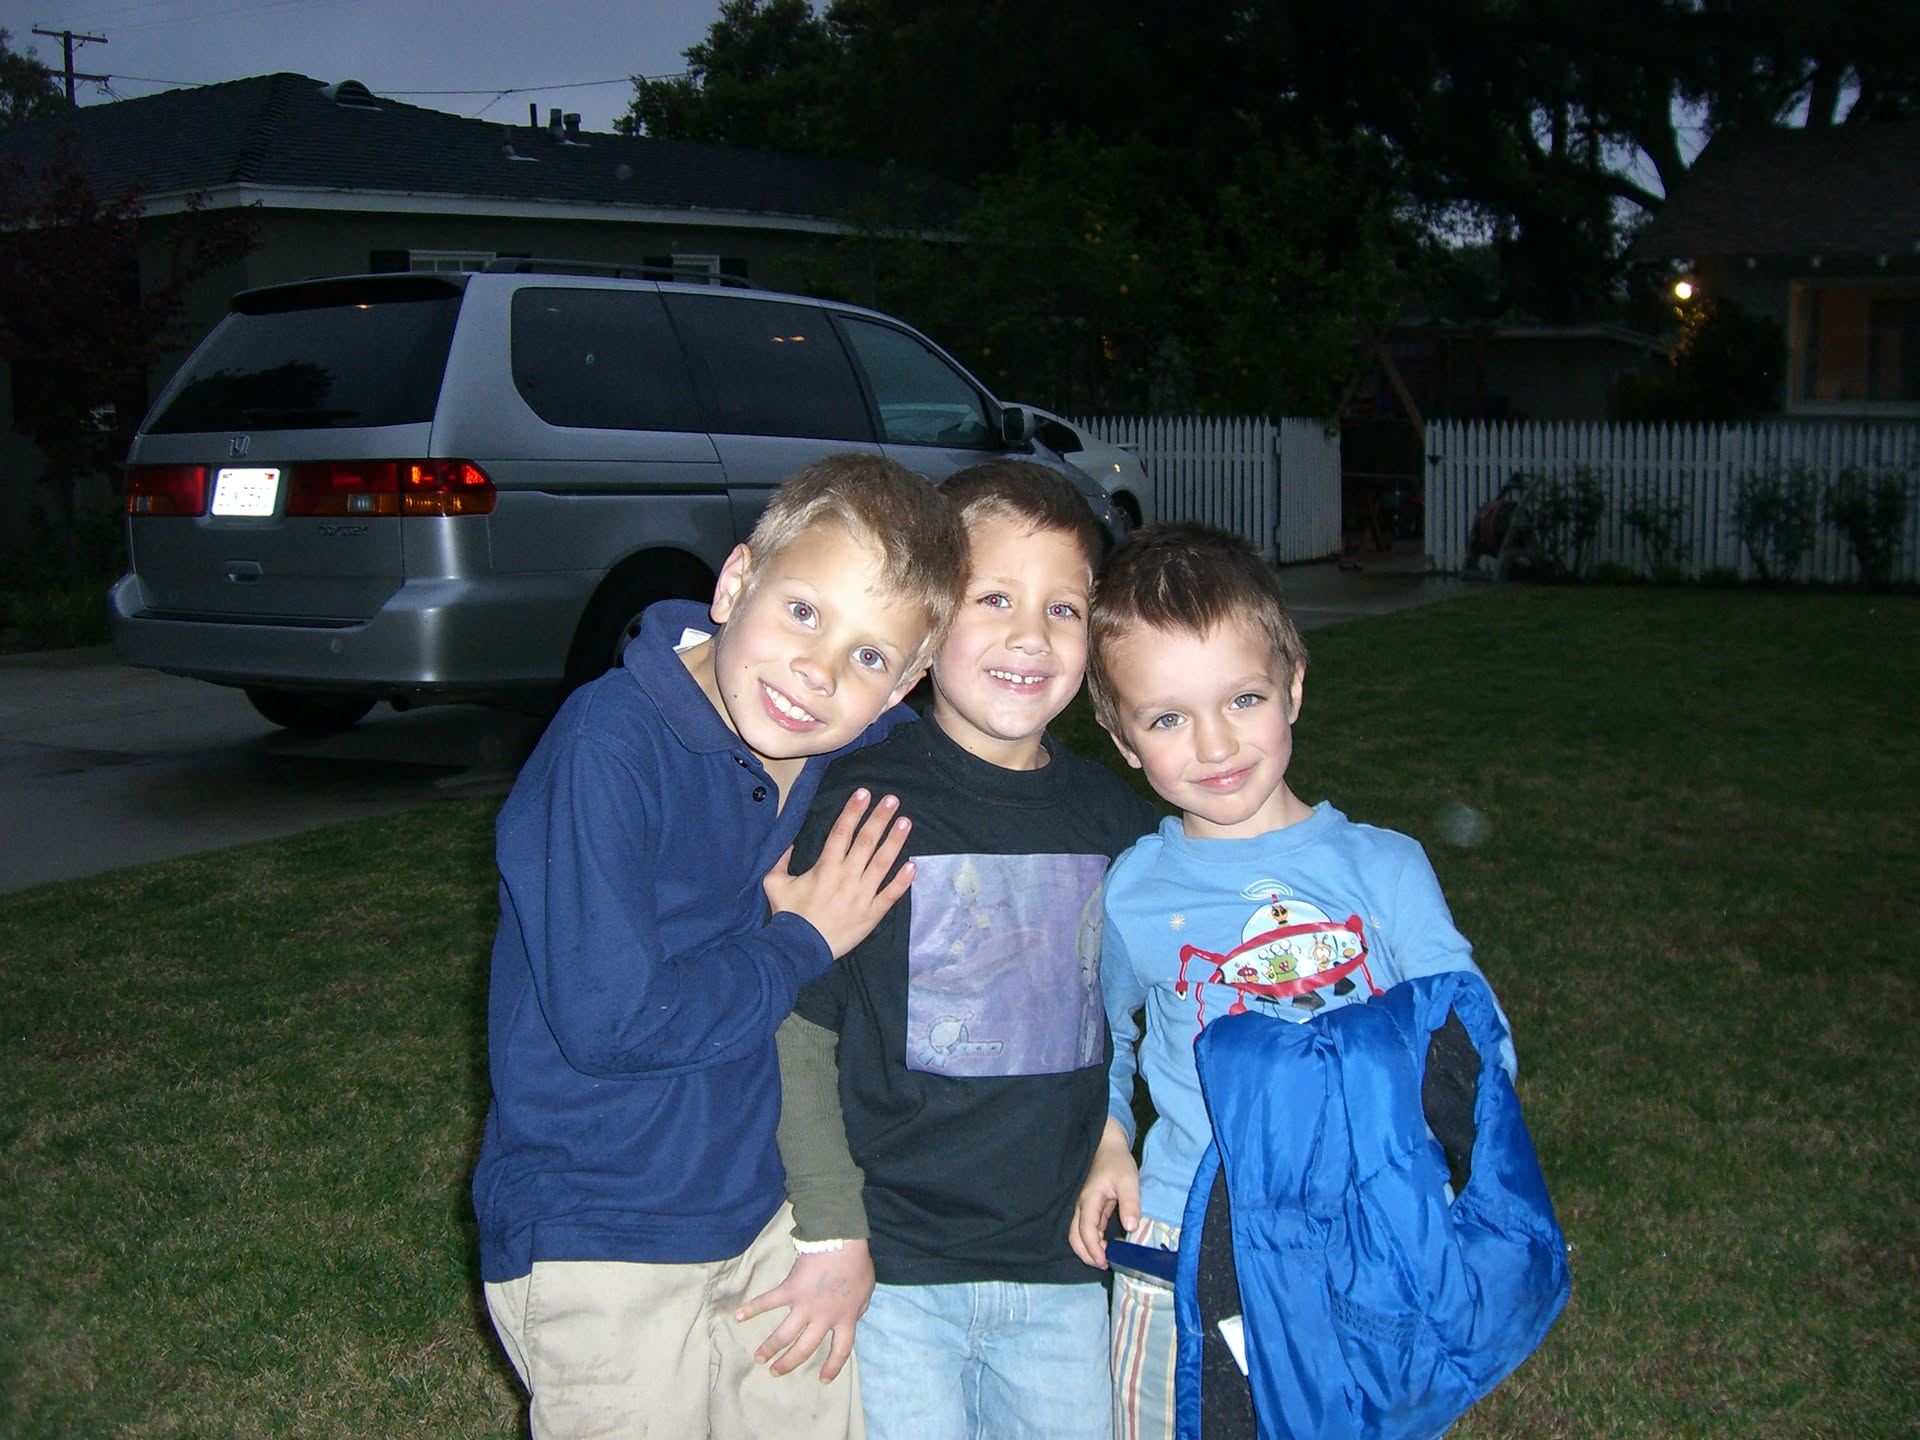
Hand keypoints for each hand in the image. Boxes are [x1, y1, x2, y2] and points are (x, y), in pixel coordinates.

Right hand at [735, 1241, 874, 1380]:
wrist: (842, 1241)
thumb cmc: (857, 1264)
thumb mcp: (867, 1291)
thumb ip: (859, 1308)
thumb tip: (853, 1317)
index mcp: (845, 1319)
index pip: (841, 1350)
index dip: (833, 1366)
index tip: (823, 1379)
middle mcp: (823, 1318)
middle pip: (805, 1348)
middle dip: (789, 1363)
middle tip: (775, 1372)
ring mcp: (805, 1305)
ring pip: (784, 1334)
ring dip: (770, 1347)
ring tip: (759, 1358)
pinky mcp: (790, 1289)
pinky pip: (769, 1301)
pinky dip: (753, 1308)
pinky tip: (739, 1315)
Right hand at [765, 790, 914, 958]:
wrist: (798, 950)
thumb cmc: (788, 916)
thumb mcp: (774, 883)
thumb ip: (781, 859)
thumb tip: (790, 841)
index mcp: (825, 868)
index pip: (842, 832)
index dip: (853, 811)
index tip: (864, 793)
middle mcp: (847, 877)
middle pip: (866, 842)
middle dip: (879, 819)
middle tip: (892, 800)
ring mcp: (862, 896)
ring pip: (882, 864)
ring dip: (895, 842)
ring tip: (906, 822)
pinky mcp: (871, 914)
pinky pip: (890, 895)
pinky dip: (902, 881)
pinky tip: (913, 865)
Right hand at [1069, 1117, 1140, 1268]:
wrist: (1108, 1145)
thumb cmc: (1117, 1162)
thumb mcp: (1129, 1180)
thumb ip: (1130, 1203)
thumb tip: (1130, 1227)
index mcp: (1089, 1200)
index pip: (1085, 1230)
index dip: (1093, 1249)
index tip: (1105, 1262)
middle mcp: (1081, 1205)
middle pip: (1074, 1236)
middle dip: (1086, 1254)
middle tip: (1104, 1265)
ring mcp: (1083, 1206)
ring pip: (1077, 1233)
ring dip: (1087, 1248)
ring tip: (1105, 1259)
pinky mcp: (1089, 1206)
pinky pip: (1085, 1227)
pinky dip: (1091, 1240)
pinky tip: (1105, 1246)